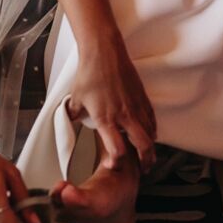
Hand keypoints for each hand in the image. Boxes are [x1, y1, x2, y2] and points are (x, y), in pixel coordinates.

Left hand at [67, 39, 157, 172]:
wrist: (104, 52)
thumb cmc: (89, 74)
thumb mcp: (76, 98)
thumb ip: (73, 115)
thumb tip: (69, 122)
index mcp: (105, 118)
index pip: (116, 149)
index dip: (116, 162)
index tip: (113, 165)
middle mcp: (123, 115)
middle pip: (143, 145)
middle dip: (145, 161)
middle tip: (143, 169)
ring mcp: (136, 106)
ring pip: (151, 133)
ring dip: (151, 147)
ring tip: (148, 156)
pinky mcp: (142, 97)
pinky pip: (152, 119)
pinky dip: (153, 130)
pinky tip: (151, 134)